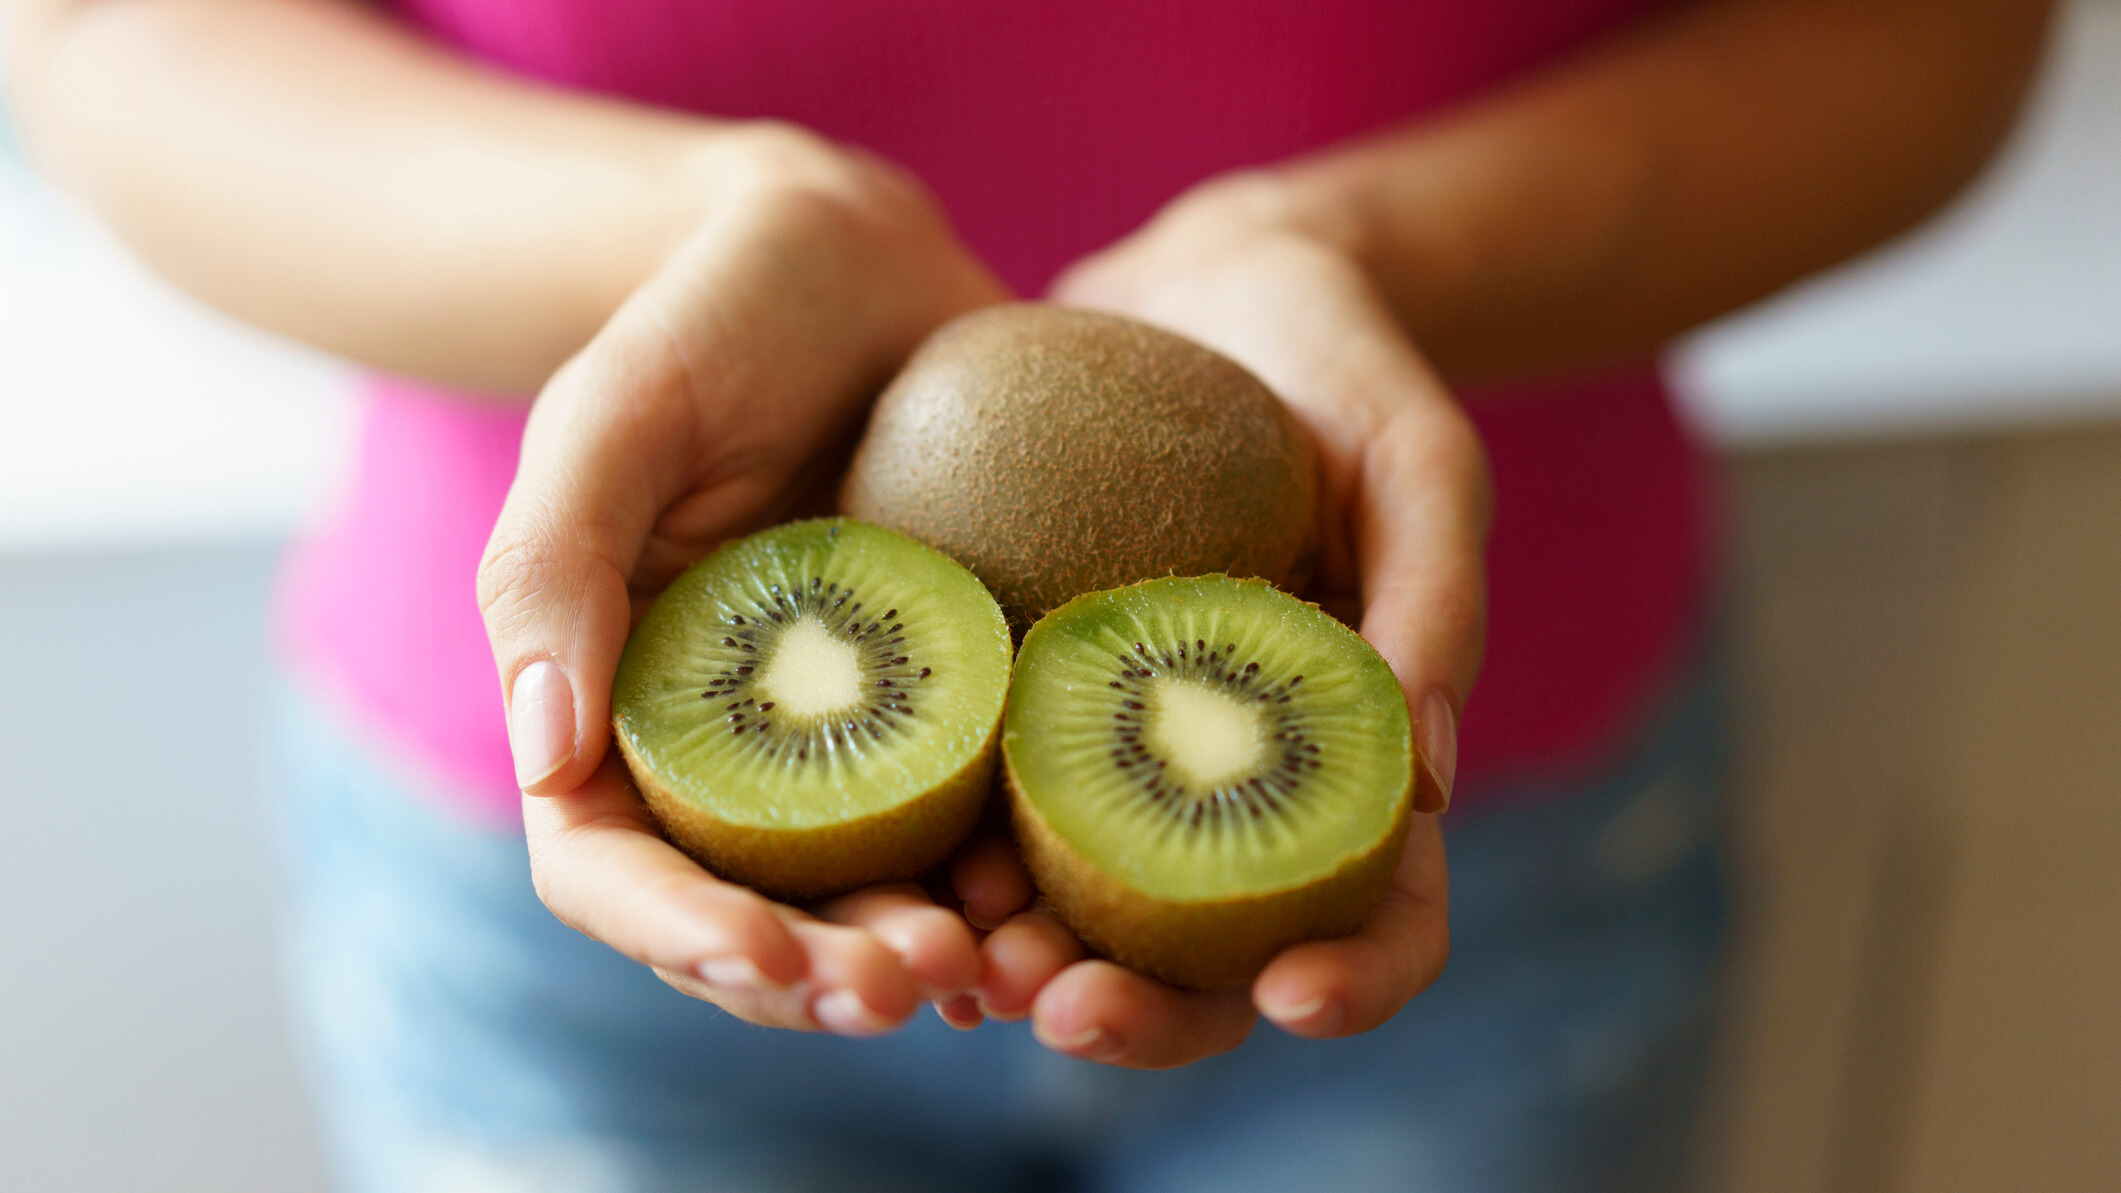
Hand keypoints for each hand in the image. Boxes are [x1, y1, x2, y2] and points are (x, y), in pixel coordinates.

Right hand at [479, 124, 1011, 1033]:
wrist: (865, 269)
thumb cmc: (718, 318)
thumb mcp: (618, 411)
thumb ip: (555, 566)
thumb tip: (543, 752)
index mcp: (618, 710)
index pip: (615, 869)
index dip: (679, 933)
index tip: (767, 955)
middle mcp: (734, 758)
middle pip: (755, 921)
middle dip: (827, 978)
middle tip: (922, 984)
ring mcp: (854, 747)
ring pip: (875, 903)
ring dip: (934, 961)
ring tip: (1006, 969)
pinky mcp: (962, 715)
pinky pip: (986, 827)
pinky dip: (1021, 885)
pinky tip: (1071, 902)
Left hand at [952, 172, 1486, 1066]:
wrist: (1208, 290)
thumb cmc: (1343, 371)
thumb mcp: (1417, 458)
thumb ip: (1436, 597)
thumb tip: (1430, 782)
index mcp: (1359, 768)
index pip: (1387, 911)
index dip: (1357, 976)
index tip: (1291, 995)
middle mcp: (1238, 792)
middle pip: (1214, 960)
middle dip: (1146, 1011)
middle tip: (1057, 1006)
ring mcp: (1127, 758)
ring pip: (1085, 914)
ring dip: (1024, 962)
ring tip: (954, 963)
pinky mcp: (1030, 703)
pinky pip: (988, 803)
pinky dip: (946, 857)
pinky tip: (887, 869)